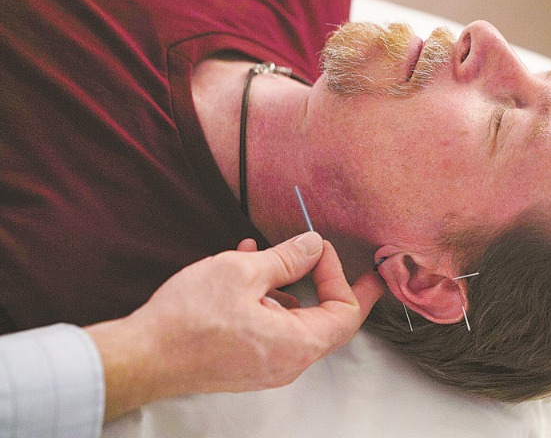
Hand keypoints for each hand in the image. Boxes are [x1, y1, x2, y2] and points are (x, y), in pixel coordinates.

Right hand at [87, 231, 384, 420]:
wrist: (142, 357)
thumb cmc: (190, 318)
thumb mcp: (243, 272)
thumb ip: (287, 258)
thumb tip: (312, 246)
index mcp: (297, 345)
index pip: (346, 313)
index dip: (342, 277)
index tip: (323, 250)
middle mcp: (288, 363)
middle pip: (325, 318)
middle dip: (322, 279)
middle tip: (319, 251)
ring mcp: (267, 366)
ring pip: (293, 319)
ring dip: (285, 283)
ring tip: (261, 252)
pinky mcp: (246, 362)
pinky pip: (271, 327)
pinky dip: (265, 298)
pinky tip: (242, 270)